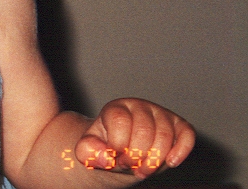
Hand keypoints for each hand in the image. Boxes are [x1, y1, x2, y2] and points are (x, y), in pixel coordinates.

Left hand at [75, 98, 194, 178]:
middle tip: (128, 166)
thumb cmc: (105, 148)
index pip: (120, 121)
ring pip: (164, 136)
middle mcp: (140, 106)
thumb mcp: (88, 150)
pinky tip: (170, 162)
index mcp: (116, 108)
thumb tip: (106, 156)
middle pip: (144, 130)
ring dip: (154, 160)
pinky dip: (181, 150)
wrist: (122, 152)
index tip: (114, 158)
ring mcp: (161, 114)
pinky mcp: (179, 125)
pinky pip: (187, 134)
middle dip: (135, 156)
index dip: (118, 145)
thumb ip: (88, 151)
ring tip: (142, 170)